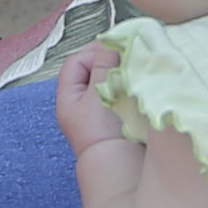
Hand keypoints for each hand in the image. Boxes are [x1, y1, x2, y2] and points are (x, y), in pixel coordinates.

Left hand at [54, 44, 131, 165]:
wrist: (121, 164)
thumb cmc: (104, 132)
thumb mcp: (99, 93)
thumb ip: (103, 66)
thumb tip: (109, 43)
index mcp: (69, 98)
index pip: (76, 62)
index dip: (93, 52)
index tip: (115, 48)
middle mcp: (82, 105)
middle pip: (92, 70)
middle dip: (109, 61)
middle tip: (127, 56)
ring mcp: (99, 111)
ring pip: (108, 80)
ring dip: (120, 73)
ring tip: (133, 70)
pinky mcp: (117, 116)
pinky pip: (120, 92)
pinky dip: (128, 85)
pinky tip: (138, 84)